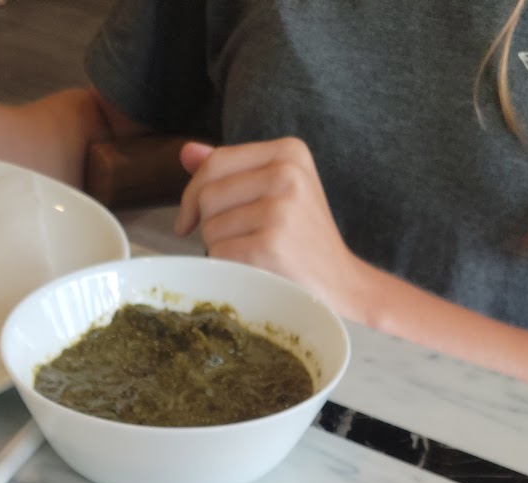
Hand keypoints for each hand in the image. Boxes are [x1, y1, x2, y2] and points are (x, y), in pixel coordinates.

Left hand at [175, 137, 367, 317]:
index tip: (188, 220)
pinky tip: (252, 271)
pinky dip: (226, 268)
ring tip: (252, 256)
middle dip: (209, 225)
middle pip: (208, 195)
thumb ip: (231, 171)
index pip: (216, 162)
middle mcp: (286, 173)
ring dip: (219, 249)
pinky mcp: (270, 245)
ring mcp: (280, 209)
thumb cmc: (303, 240)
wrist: (341, 285)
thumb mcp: (276, 191)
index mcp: (289, 152)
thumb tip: (186, 152)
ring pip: (210, 227)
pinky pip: (218, 253)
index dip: (192, 194)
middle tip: (237, 243)